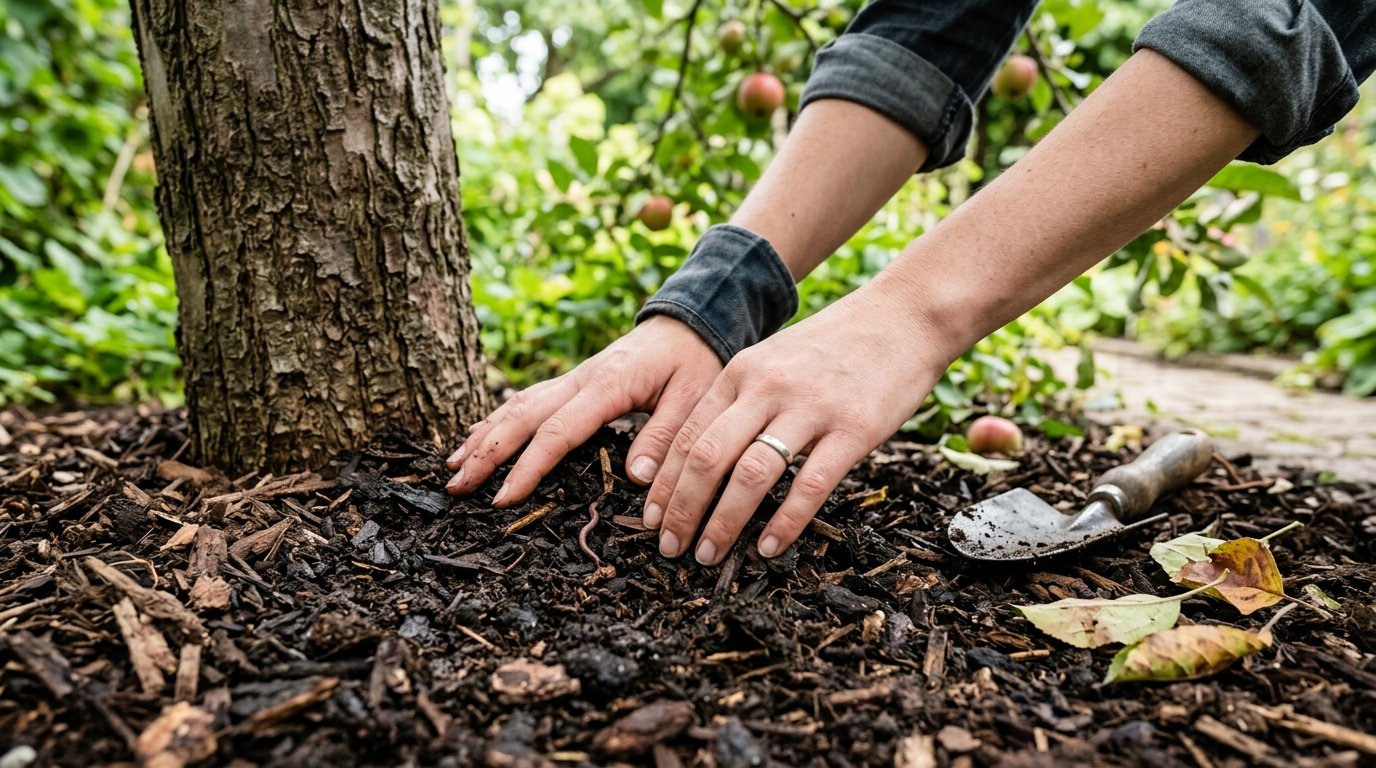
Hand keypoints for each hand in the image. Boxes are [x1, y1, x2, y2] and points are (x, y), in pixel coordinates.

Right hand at [445, 315, 723, 505]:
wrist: (690, 322)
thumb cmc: (695, 361)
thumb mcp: (694, 398)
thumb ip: (666, 435)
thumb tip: (637, 478)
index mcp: (608, 385)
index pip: (558, 431)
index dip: (528, 466)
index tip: (502, 498)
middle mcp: (580, 379)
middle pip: (521, 417)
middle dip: (485, 454)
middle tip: (455, 489)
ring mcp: (572, 378)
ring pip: (516, 407)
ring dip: (482, 437)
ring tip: (452, 469)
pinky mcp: (572, 381)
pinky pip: (526, 401)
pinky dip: (495, 420)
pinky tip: (476, 436)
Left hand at [642, 282, 947, 563]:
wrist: (905, 316)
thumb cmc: (837, 346)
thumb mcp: (774, 359)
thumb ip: (741, 398)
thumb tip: (704, 456)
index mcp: (742, 371)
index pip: (687, 435)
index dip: (663, 483)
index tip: (650, 519)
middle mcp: (768, 387)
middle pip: (707, 457)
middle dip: (682, 510)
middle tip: (670, 548)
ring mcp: (811, 407)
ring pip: (750, 476)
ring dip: (722, 523)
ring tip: (708, 556)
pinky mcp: (854, 429)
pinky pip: (808, 486)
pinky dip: (783, 524)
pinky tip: (768, 547)